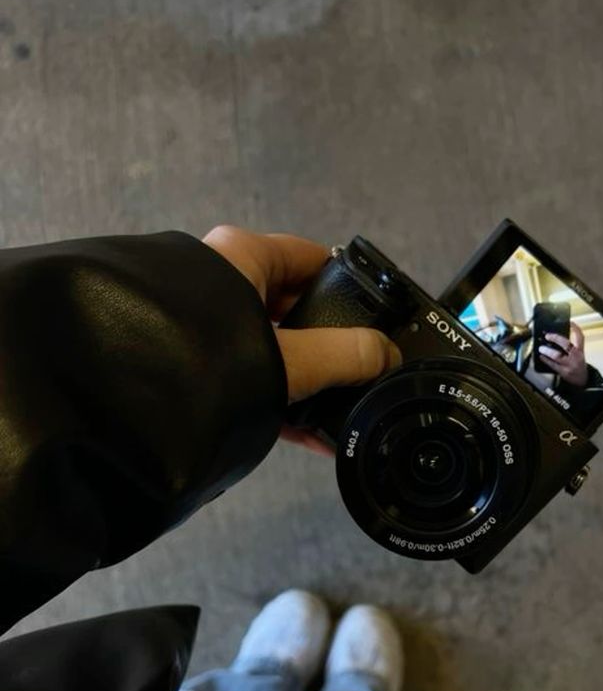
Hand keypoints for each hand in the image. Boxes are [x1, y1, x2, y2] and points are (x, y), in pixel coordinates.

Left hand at [203, 226, 401, 453]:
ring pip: (270, 347)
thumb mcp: (291, 359)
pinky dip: (278, 401)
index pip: (309, 259)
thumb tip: (386, 355)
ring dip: (304, 377)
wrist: (128, 405)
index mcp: (241, 256)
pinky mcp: (191, 365)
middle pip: (292, 306)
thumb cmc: (205, 358)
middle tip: (360, 368)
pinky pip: (247, 377)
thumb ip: (345, 356)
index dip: (348, 285)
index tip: (375, 315)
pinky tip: (311, 434)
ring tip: (338, 406)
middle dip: (327, 340)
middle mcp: (218, 280)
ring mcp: (202, 325)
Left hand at [538, 321, 587, 386]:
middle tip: (547, 335)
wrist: (583, 380)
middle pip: (566, 345)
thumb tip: (553, 340)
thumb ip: (569, 347)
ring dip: (548, 351)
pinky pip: (553, 365)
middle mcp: (576, 357)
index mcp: (580, 351)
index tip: (570, 322)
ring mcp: (570, 365)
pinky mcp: (564, 372)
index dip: (575, 328)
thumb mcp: (578, 355)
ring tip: (541, 348)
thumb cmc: (578, 365)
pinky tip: (541, 357)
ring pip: (558, 356)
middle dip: (556, 338)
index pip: (580, 337)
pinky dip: (546, 360)